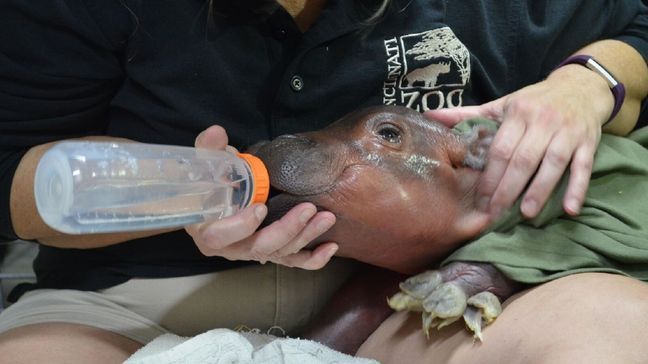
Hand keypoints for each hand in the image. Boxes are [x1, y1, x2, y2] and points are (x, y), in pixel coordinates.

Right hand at [184, 125, 338, 269]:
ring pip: (280, 252)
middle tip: (308, 209)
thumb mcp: (205, 164)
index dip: (239, 226)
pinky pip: (293, 261)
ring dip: (305, 236)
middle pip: (258, 247)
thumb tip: (217, 132)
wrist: (218, 200)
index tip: (260, 207)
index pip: (218, 236)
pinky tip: (331, 247)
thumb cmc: (210, 184)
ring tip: (326, 218)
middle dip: (286, 229)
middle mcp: (231, 247)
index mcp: (207, 229)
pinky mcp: (272, 253)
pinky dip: (313, 259)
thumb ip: (209, 149)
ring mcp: (253, 252)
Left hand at [424, 64, 612, 218]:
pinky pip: (583, 167)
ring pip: (553, 164)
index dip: (490, 176)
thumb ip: (467, 114)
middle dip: (508, 189)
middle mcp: (543, 121)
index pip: (500, 149)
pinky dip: (578, 188)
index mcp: (518, 113)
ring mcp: (567, 132)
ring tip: (526, 214)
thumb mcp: (501, 104)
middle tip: (495, 213)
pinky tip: (570, 209)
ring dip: (539, 190)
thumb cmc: (534, 102)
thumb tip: (430, 114)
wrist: (581, 87)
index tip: (480, 200)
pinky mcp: (589, 141)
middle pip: (523, 159)